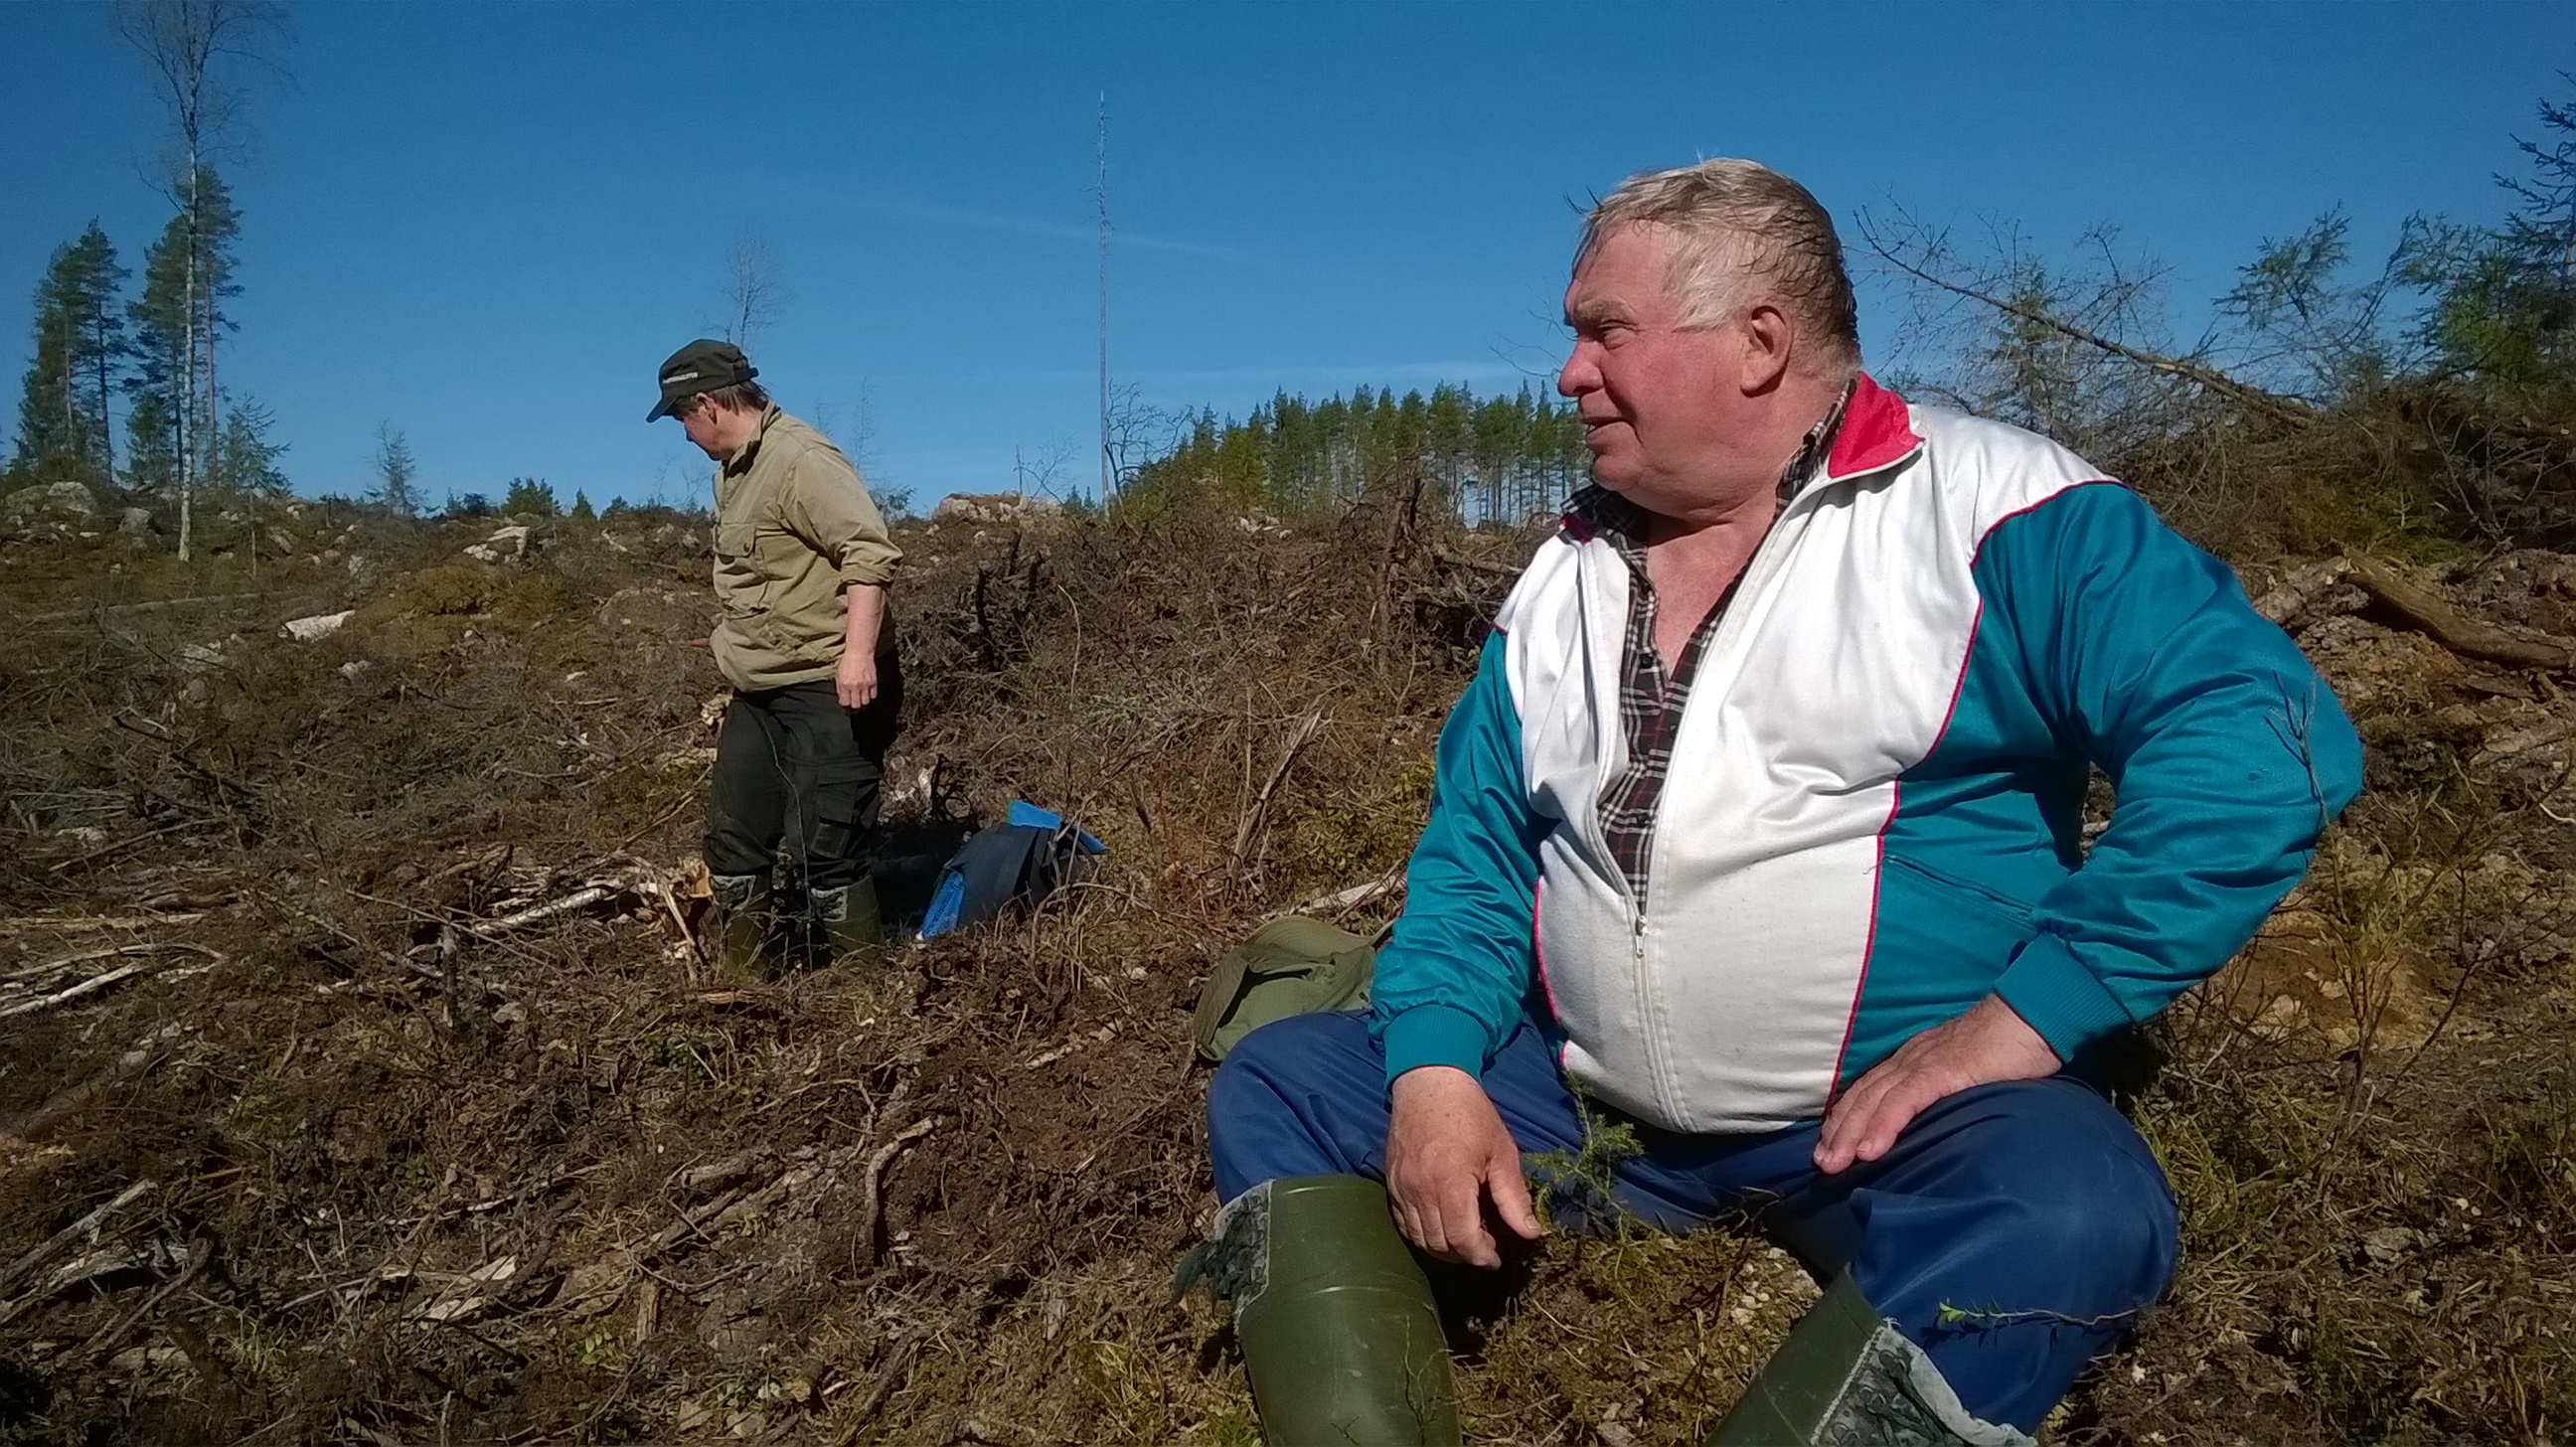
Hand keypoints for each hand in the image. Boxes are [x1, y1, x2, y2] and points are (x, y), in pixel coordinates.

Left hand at [835, 651, 877, 709]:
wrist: (859, 651)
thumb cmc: (848, 661)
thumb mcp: (838, 674)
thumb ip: (840, 687)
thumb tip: (842, 697)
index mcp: (844, 684)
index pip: (845, 702)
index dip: (845, 703)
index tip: (846, 701)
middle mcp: (854, 686)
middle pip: (856, 705)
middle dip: (854, 704)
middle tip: (854, 700)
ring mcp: (865, 685)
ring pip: (865, 702)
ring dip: (863, 700)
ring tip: (861, 696)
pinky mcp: (873, 682)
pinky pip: (873, 695)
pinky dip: (871, 695)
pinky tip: (868, 692)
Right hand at [1384, 1066, 1542, 1267]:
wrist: (1429, 1081)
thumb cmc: (1471, 1113)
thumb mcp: (1502, 1151)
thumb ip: (1513, 1197)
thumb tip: (1531, 1234)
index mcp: (1451, 1181)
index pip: (1462, 1239)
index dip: (1482, 1256)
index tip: (1496, 1257)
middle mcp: (1420, 1189)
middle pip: (1439, 1245)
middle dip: (1464, 1256)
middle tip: (1485, 1248)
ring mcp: (1401, 1187)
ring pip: (1418, 1239)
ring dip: (1443, 1249)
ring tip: (1465, 1240)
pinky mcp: (1390, 1183)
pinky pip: (1402, 1223)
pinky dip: (1422, 1234)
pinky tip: (1441, 1226)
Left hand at [1813, 994, 2058, 1174]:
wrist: (2033, 1015)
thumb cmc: (2009, 1048)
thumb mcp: (1967, 1073)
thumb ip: (1947, 1091)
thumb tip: (1937, 1121)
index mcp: (1915, 1059)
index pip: (1869, 1089)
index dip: (1847, 1116)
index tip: (1830, 1145)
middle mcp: (1910, 1059)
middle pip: (1862, 1096)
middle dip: (1838, 1131)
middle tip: (1820, 1164)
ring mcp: (1924, 1063)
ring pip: (1874, 1100)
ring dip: (1850, 1134)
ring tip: (1833, 1164)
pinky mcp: (1943, 1071)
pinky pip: (1905, 1101)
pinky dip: (1883, 1125)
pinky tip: (1869, 1150)